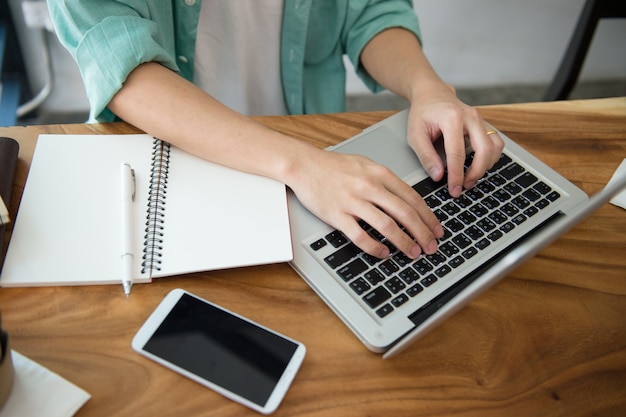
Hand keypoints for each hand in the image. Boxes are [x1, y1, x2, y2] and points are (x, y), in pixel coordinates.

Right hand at [288, 148, 443, 259]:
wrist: (305, 165)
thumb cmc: (334, 166)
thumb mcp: (366, 164)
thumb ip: (386, 180)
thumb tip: (407, 200)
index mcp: (380, 174)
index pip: (412, 198)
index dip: (429, 217)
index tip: (436, 230)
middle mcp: (369, 187)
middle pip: (405, 214)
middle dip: (423, 233)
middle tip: (431, 247)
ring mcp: (353, 201)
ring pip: (387, 226)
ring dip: (404, 242)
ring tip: (413, 252)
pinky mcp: (337, 215)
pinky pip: (361, 236)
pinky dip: (375, 248)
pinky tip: (384, 254)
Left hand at [406, 85, 503, 196]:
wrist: (431, 93)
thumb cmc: (422, 112)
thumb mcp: (415, 134)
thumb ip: (426, 156)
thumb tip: (438, 176)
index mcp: (452, 118)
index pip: (457, 153)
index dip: (456, 175)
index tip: (454, 190)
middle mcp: (470, 116)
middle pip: (484, 150)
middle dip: (476, 172)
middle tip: (464, 186)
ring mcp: (480, 119)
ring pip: (495, 146)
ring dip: (486, 165)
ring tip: (471, 177)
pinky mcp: (484, 123)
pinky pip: (496, 142)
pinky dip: (490, 156)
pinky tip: (478, 164)